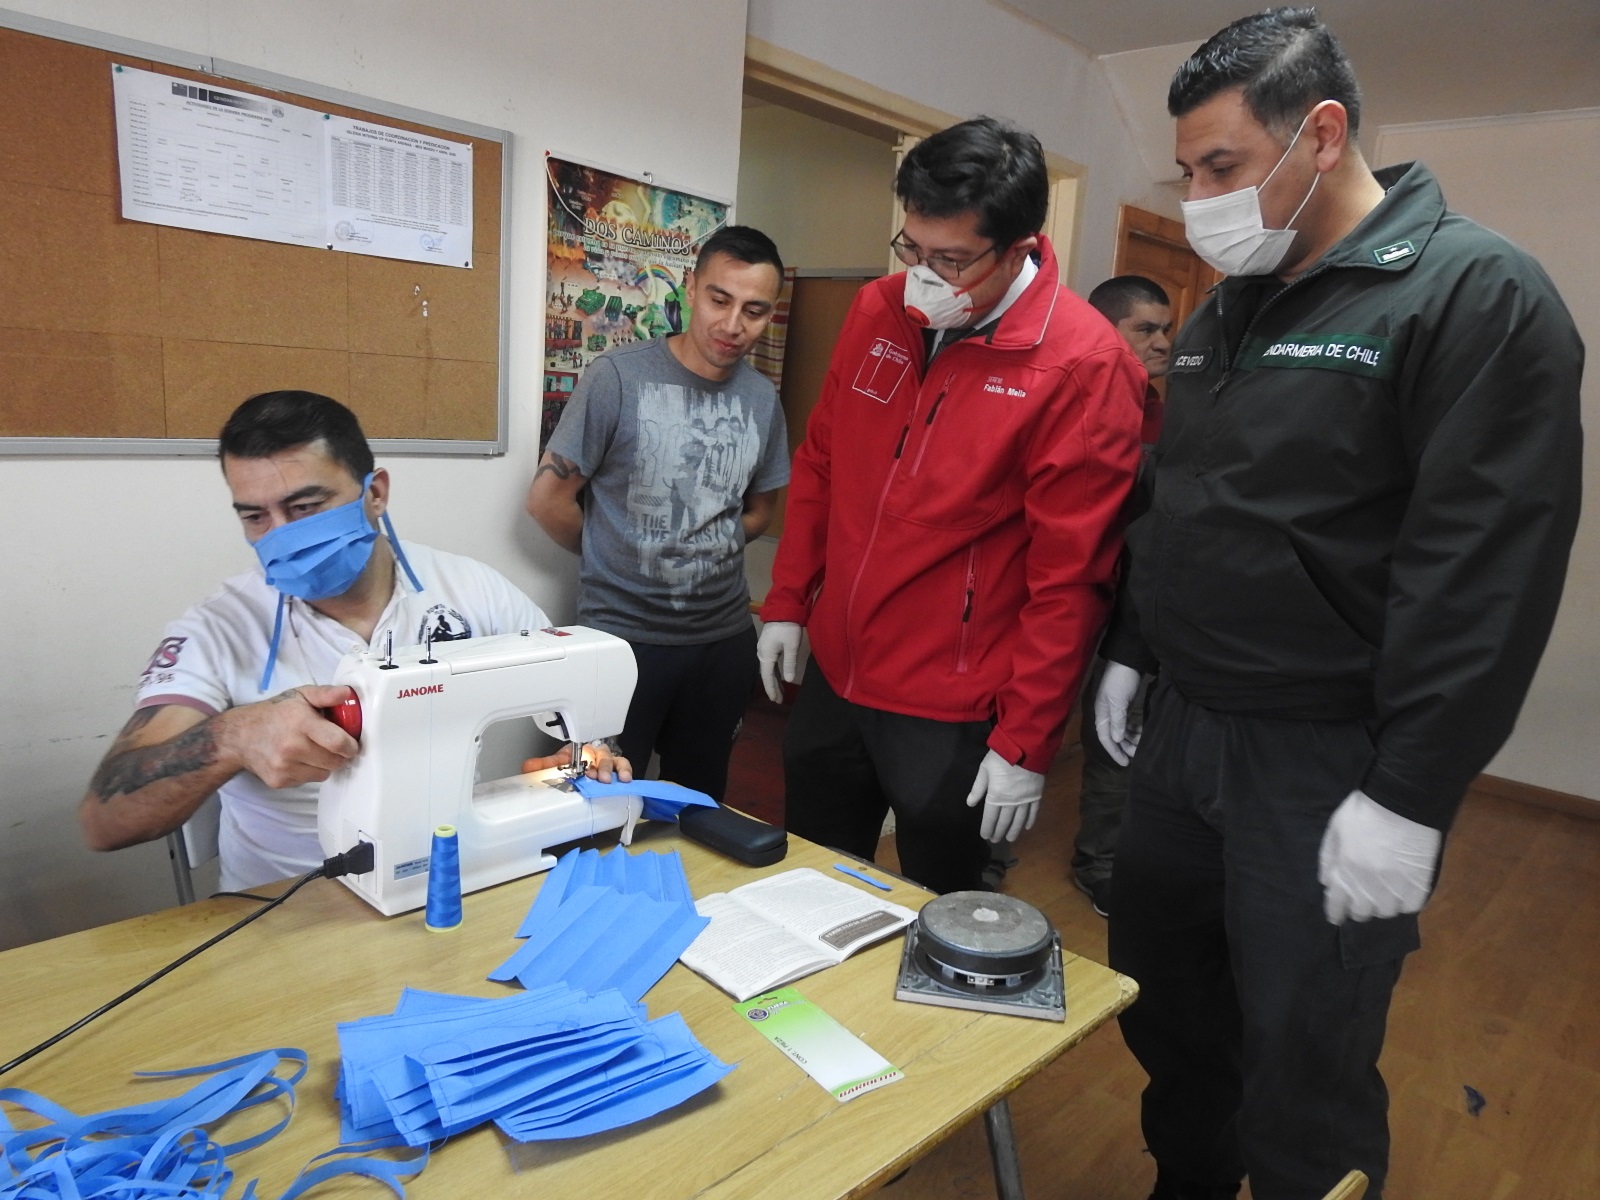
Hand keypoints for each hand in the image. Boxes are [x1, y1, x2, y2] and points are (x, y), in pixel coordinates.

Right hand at [215, 686, 359, 788]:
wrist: (239, 736)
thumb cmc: (274, 713)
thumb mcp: (300, 695)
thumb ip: (326, 694)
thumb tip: (347, 693)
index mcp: (300, 723)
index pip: (337, 743)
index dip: (350, 745)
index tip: (351, 743)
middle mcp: (291, 747)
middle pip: (334, 762)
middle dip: (340, 755)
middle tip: (334, 746)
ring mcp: (283, 767)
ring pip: (324, 774)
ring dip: (325, 764)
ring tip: (314, 750)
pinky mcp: (279, 781)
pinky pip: (308, 780)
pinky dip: (310, 771)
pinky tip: (300, 759)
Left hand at [521, 742, 633, 783]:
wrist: (577, 777)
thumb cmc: (570, 768)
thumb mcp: (554, 766)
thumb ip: (542, 766)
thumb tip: (528, 767)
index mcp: (580, 751)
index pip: (583, 751)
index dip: (585, 758)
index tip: (585, 770)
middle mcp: (595, 755)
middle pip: (602, 755)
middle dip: (602, 766)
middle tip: (600, 777)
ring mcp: (607, 764)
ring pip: (616, 760)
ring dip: (617, 769)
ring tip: (618, 779)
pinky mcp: (617, 772)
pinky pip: (625, 767)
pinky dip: (627, 771)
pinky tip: (626, 780)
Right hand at [757, 621, 802, 703]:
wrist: (783, 608)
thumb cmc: (788, 627)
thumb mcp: (791, 646)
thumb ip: (789, 663)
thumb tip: (789, 680)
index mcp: (766, 655)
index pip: (767, 676)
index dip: (771, 689)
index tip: (774, 700)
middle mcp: (762, 653)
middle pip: (766, 674)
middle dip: (773, 687)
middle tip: (778, 700)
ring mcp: (764, 649)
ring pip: (768, 669)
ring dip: (774, 680)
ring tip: (780, 692)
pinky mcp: (768, 645)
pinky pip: (770, 663)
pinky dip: (774, 672)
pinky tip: (779, 677)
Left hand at [964, 749, 1045, 842]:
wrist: (1025, 747)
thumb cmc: (1001, 757)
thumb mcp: (984, 770)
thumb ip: (978, 788)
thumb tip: (970, 804)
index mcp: (996, 796)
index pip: (990, 818)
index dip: (987, 828)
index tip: (985, 836)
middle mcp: (1011, 802)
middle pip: (1004, 821)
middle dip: (999, 832)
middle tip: (996, 840)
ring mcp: (1025, 800)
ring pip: (1019, 820)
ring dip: (1014, 830)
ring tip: (1011, 838)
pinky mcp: (1036, 795)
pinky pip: (1033, 812)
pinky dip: (1030, 820)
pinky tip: (1027, 827)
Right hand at [1094, 661, 1143, 765]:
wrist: (1128, 661)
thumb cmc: (1120, 680)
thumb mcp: (1118, 701)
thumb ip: (1117, 720)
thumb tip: (1116, 739)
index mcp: (1102, 714)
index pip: (1106, 738)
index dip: (1114, 751)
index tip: (1125, 763)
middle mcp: (1107, 714)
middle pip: (1114, 736)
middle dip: (1125, 746)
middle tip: (1137, 754)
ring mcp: (1116, 710)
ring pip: (1122, 731)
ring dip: (1131, 738)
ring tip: (1142, 742)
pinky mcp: (1124, 706)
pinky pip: (1127, 723)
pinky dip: (1134, 729)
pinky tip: (1141, 731)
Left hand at [1318, 789, 1441, 923]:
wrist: (1401, 800)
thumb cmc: (1363, 811)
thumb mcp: (1335, 829)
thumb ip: (1328, 858)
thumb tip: (1326, 882)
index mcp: (1346, 870)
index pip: (1336, 903)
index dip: (1336, 913)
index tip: (1336, 917)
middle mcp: (1368, 884)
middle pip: (1363, 912)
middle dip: (1359, 908)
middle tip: (1363, 899)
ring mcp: (1395, 886)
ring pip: (1386, 912)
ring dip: (1382, 906)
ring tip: (1384, 894)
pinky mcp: (1419, 884)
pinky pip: (1410, 907)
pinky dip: (1405, 902)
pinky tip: (1403, 892)